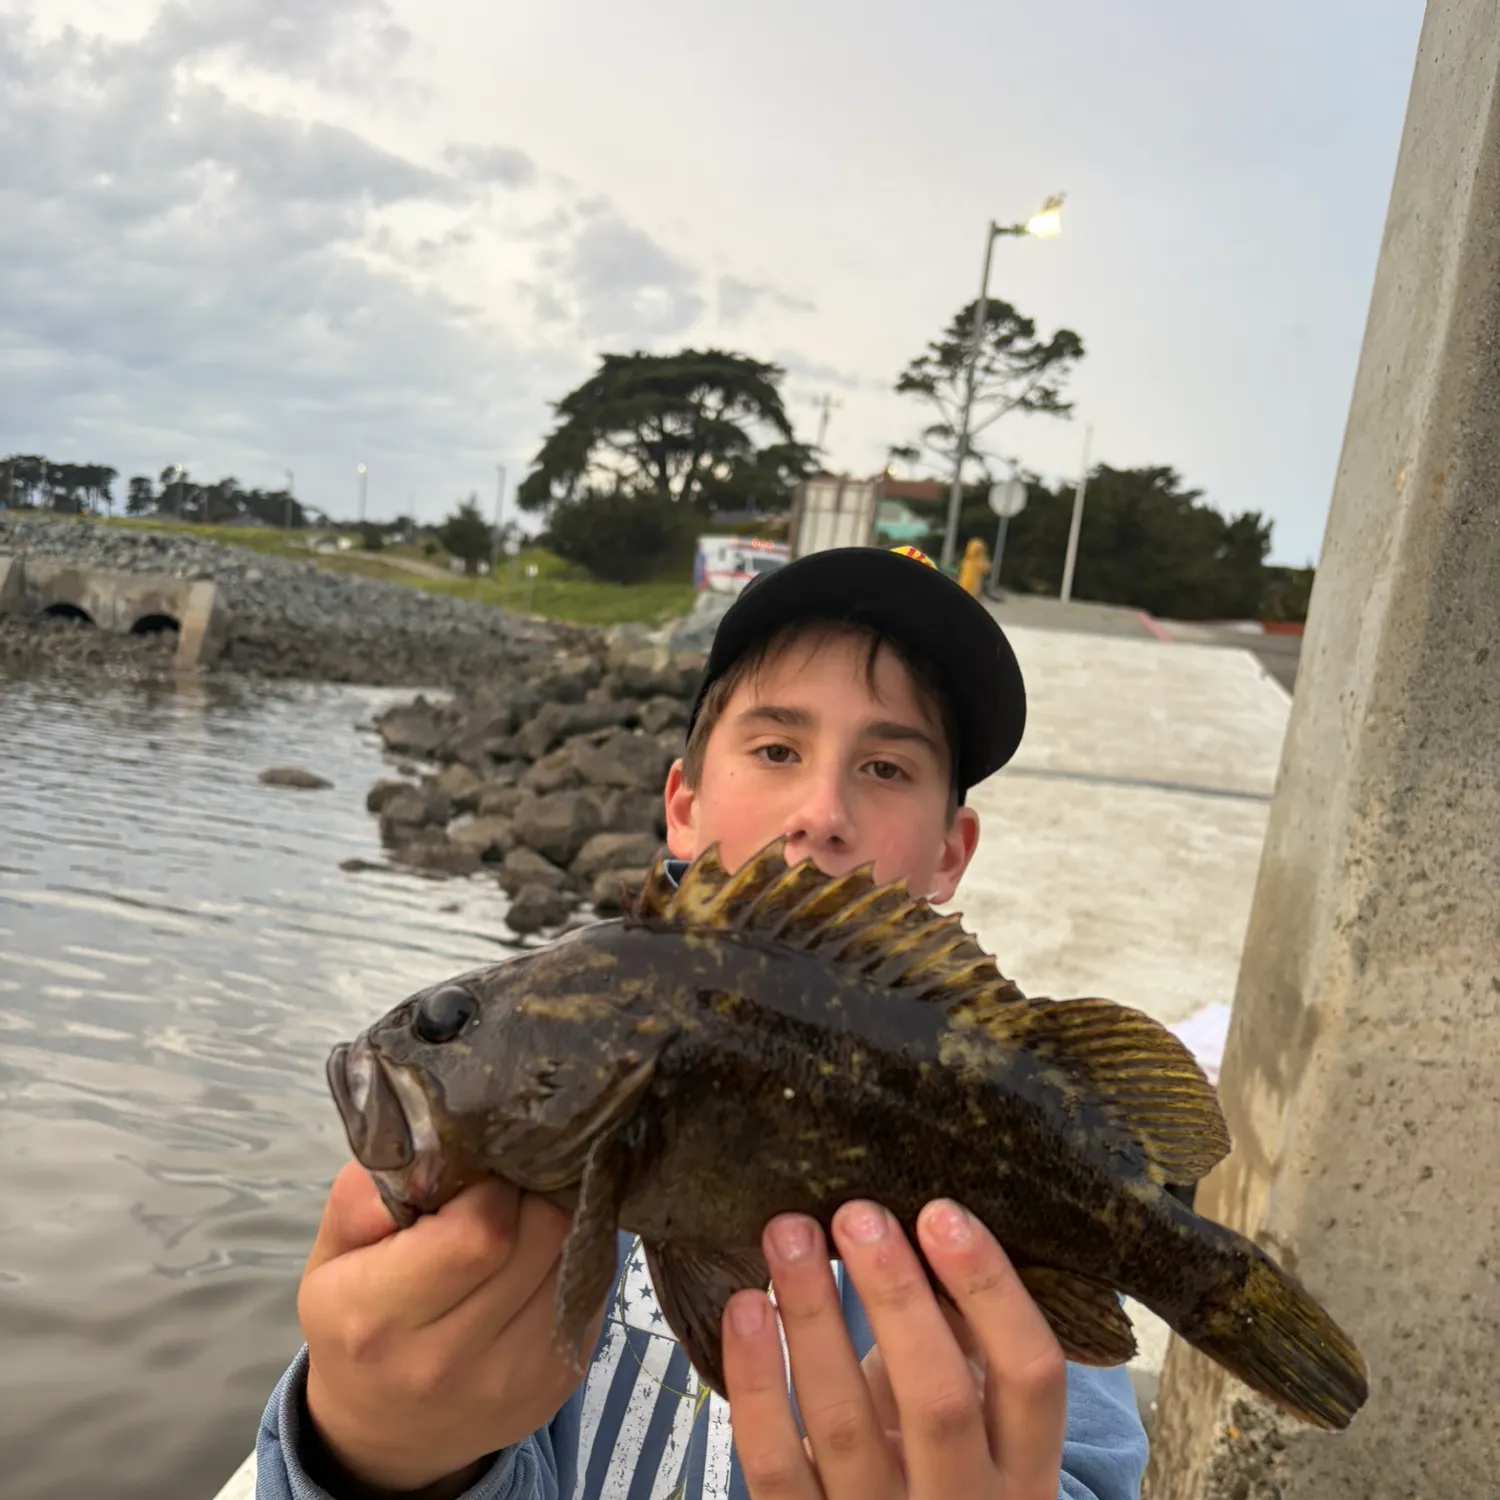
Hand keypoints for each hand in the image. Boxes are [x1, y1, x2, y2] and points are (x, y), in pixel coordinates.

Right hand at [298, 1162, 605, 1493]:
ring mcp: (515, 1377)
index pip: (479, 1229)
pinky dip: (573, 1255)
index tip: (476, 1173)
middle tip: (509, 1181)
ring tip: (526, 1212)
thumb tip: (428, 1147)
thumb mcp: (330, 1255)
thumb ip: (363, 1195)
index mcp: (380, 1318)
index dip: (491, 1185)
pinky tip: (541, 1254)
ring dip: (559, 1217)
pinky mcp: (561, 1381)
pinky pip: (592, 1285)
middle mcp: (450, 1360)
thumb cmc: (353, 1322)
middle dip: (533, 1189)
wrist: (384, 1437)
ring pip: (578, 1252)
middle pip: (543, 1232)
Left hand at [722, 1200, 1066, 1499]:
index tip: (940, 1212)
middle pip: (937, 1400)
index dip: (991, 1290)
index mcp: (1023, 1469)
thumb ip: (959, 1334)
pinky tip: (746, 1308)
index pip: (1032, 1376)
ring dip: (814, 1317)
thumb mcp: (967, 1412)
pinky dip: (757, 1381)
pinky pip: (776, 1463)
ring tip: (789, 1236)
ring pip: (845, 1424)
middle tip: (857, 1215)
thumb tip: (929, 1222)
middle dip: (895, 1296)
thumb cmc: (928, 1460)